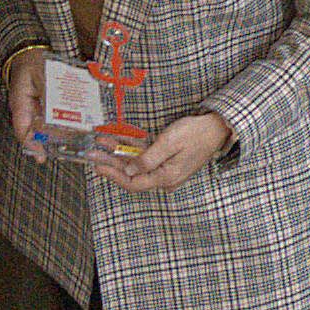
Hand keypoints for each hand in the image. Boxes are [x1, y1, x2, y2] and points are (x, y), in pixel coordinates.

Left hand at [97, 106, 236, 190]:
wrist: (217, 126)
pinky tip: (118, 140)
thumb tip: (128, 171)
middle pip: (131, 174)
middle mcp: (165, 177)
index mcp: (166, 177)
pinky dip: (131, 148)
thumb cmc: (196, 133)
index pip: (133, 182)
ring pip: (136, 164)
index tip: (98, 167)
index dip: (114, 175)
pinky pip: (144, 156)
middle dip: (111, 163)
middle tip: (92, 154)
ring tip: (101, 143)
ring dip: (118, 153)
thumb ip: (148, 158)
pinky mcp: (166, 159)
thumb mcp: (170, 143)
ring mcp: (166, 168)